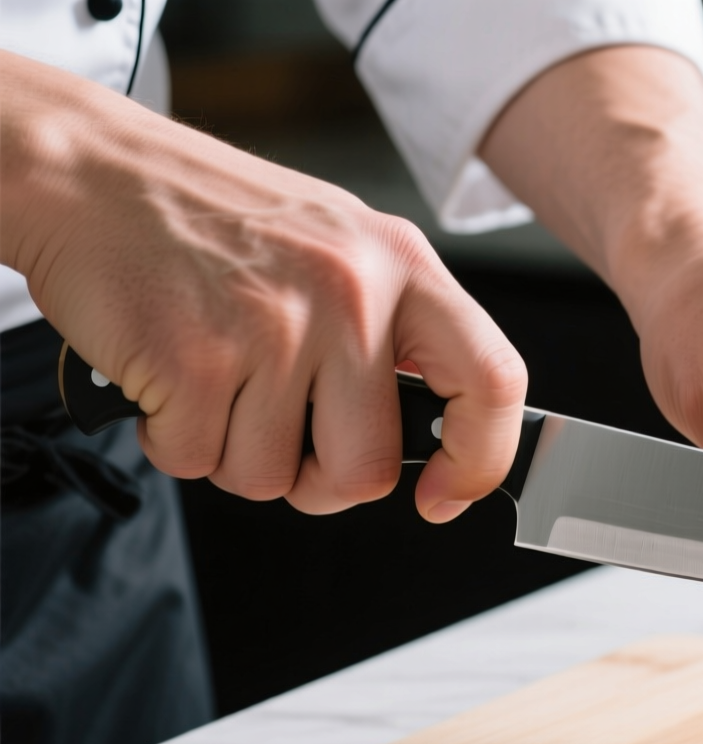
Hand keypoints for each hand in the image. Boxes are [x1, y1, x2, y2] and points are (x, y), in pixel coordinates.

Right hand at [0, 51, 526, 520]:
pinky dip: (174, 438)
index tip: (446, 495)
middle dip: (318, 480)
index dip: (478, 459)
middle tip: (281, 434)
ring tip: (215, 377)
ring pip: (274, 478)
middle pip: (368, 470)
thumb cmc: (213, 218)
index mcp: (402, 264)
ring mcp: (274, 328)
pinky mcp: (196, 360)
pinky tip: (169, 376)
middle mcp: (350, 295)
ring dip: (233, 452)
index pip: (494, 381)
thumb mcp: (340, 245)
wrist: (91, 170)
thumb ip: (394, 328)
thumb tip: (440, 430)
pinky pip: (199, 462)